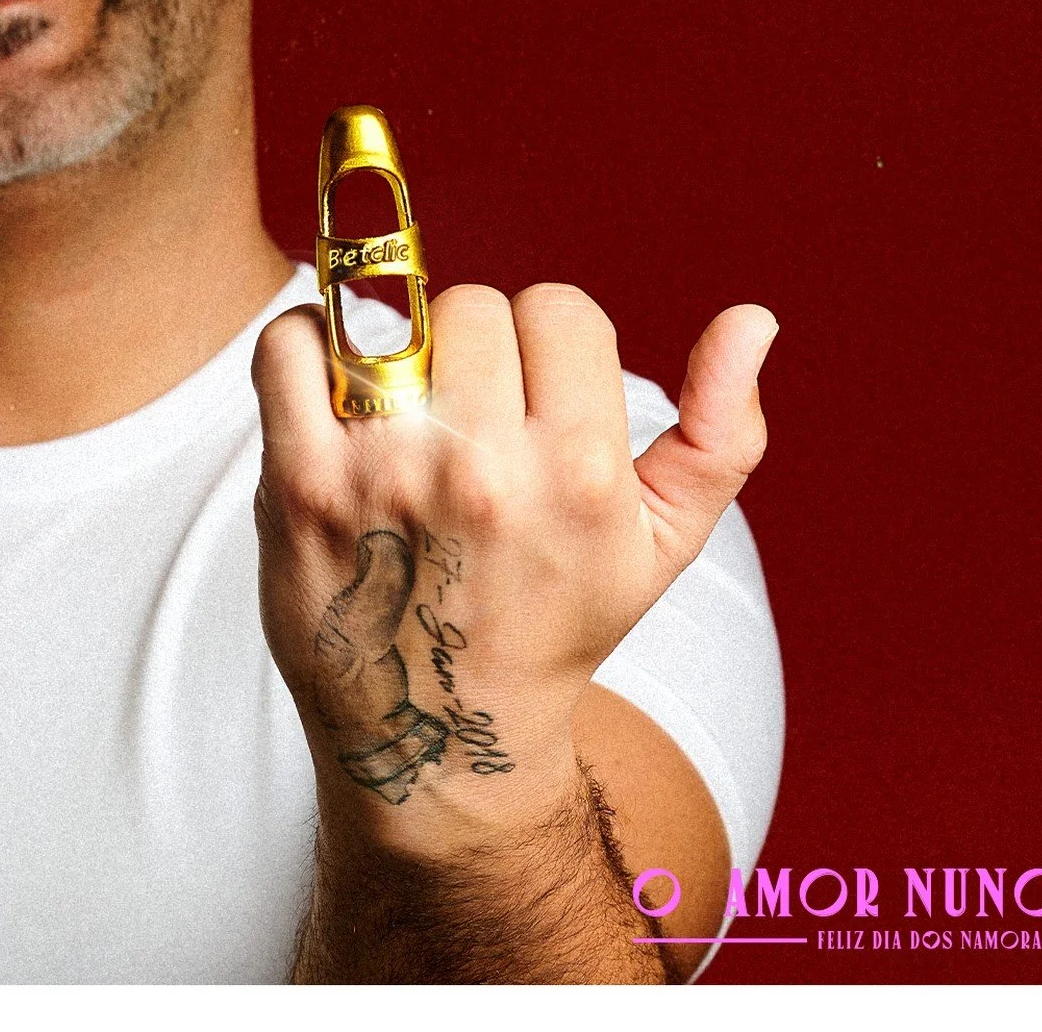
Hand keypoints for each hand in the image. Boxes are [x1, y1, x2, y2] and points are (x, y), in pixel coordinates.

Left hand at [251, 282, 776, 855]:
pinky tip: (333, 393)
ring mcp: (385, 476)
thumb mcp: (666, 542)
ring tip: (402, 409)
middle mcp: (485, 471)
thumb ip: (722, 429)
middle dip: (474, 348)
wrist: (444, 734)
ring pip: (388, 316)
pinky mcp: (301, 488)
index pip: (560, 308)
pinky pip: (290, 346)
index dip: (547, 343)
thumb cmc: (556, 624)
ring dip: (394, 348)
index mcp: (581, 472)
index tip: (535, 398)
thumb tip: (752, 320)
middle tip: (468, 412)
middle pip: (473, 306)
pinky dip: (306, 345)